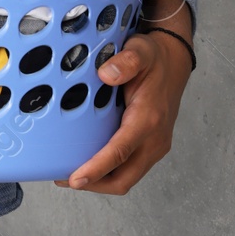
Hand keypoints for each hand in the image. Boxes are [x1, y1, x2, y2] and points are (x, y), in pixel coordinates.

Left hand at [53, 27, 191, 192]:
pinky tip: (87, 162)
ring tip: (68, 174)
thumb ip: (126, 61)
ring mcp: (154, 146)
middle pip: (123, 178)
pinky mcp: (149, 146)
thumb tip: (106, 74)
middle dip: (94, 184)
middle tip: (61, 179)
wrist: (172, 63)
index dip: (96, 168)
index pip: (120, 152)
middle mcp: (154, 139)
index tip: (75, 180)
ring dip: (99, 181)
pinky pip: (128, 168)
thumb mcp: (141, 51)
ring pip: (126, 177)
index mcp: (148, 119)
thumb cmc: (154, 59)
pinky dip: (108, 172)